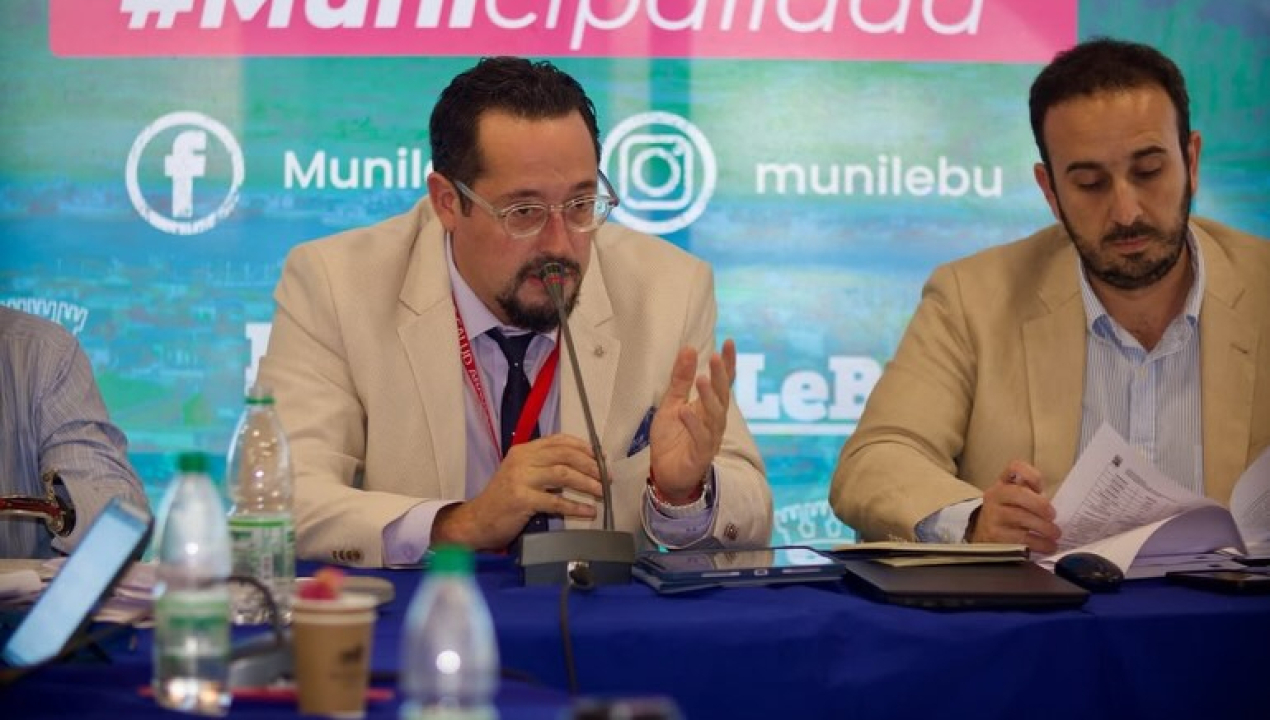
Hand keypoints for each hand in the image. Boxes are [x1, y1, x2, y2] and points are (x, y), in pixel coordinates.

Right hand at [431, 434, 602, 549]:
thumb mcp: (522, 474)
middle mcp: (522, 459)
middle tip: (607, 477)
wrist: (476, 521)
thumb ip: (544, 466)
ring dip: (588, 483)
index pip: (560, 441)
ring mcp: (521, 478)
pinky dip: (575, 506)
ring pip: (563, 474)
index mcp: (524, 450)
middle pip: (565, 455)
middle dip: (591, 465)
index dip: (584, 448)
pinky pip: (555, 501)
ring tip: (602, 492)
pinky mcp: (522, 499)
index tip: (602, 457)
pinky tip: (588, 511)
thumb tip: (581, 467)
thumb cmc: (503, 500)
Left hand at [648, 339, 736, 503]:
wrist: (666, 474)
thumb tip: (688, 349)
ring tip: (701, 379)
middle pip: (722, 396)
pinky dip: (694, 424)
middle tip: (715, 357)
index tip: (729, 343)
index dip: (727, 364)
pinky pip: (700, 438)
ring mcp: (710, 438)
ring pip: (714, 416)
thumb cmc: (673, 438)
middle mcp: (714, 421)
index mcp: (709, 407)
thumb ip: (680, 379)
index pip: (723, 382)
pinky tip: (686, 412)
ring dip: (709, 397)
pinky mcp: (700, 455)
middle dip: (721, 376)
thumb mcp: (671, 403)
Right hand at [968, 461, 1061, 554]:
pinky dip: (1039, 543)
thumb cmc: (1008, 514)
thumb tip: (1052, 502)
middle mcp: (994, 496)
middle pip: (1018, 493)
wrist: (983, 534)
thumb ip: (1031, 494)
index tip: (1041, 488)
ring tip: (1055, 534)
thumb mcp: (1015, 500)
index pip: (1014, 467)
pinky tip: (1048, 546)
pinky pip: (1021, 538)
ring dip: (1043, 527)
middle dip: (1040, 505)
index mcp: (1002, 484)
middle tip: (1053, 516)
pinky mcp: (995, 535)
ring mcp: (992, 515)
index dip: (1031, 474)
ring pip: (1020, 517)